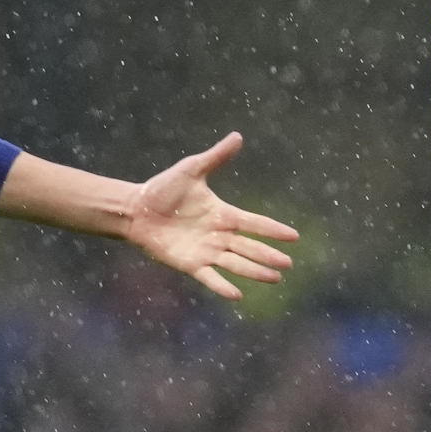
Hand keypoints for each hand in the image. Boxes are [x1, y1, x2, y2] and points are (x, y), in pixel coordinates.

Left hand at [122, 133, 299, 300]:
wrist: (136, 209)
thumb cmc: (162, 189)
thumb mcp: (192, 169)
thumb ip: (216, 157)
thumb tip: (237, 136)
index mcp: (223, 214)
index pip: (255, 223)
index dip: (273, 230)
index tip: (294, 236)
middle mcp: (219, 235)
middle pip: (250, 247)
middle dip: (269, 256)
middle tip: (288, 264)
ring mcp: (206, 251)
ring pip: (237, 264)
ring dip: (255, 272)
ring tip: (275, 278)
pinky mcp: (190, 264)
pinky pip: (210, 278)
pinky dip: (222, 286)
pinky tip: (237, 295)